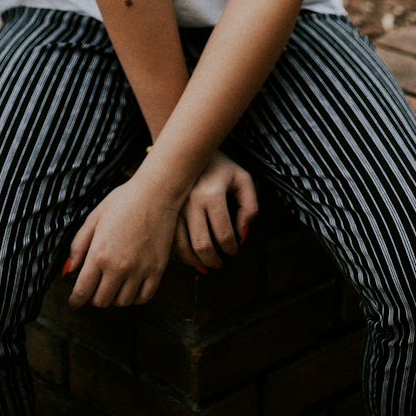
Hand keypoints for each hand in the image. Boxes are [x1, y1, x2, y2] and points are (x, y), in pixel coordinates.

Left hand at [65, 177, 178, 308]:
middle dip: (94, 297)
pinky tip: (131, 286)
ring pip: (122, 302)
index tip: (75, 302)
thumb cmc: (123, 201)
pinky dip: (135, 297)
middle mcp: (118, 267)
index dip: (76, 301)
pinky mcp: (157, 270)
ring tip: (113, 284)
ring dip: (114, 296)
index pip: (83, 291)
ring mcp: (139, 271)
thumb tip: (69, 269)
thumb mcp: (94, 218)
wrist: (156, 193)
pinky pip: (143, 298)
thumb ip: (78, 245)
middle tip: (95, 287)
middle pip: (101, 301)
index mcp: (99, 254)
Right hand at [173, 150, 257, 272]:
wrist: (188, 150)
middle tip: (221, 264)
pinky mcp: (165, 210)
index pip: (224, 234)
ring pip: (182, 246)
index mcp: (211, 193)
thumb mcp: (242, 179)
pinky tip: (191, 257)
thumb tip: (242, 233)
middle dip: (214, 261)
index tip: (235, 250)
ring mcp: (174, 206)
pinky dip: (181, 253)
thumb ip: (250, 206)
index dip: (232, 248)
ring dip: (196, 262)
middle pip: (202, 244)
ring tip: (206, 265)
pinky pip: (171, 240)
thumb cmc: (219, 165)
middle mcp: (190, 201)